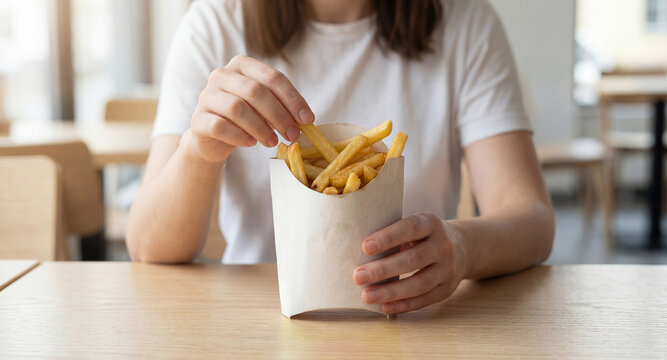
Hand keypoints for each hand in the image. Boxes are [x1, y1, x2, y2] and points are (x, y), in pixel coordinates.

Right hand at [188, 55, 313, 162]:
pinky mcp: (198, 119)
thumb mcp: (265, 108)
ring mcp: (207, 96)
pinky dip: (239, 136)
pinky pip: (220, 126)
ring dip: (261, 128)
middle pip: (255, 91)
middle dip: (279, 115)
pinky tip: (251, 143)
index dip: (292, 99)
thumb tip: (305, 120)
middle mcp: (221, 75)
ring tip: (273, 142)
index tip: (307, 119)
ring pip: (237, 108)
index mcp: (242, 65)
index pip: (272, 77)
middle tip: (293, 134)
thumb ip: (282, 108)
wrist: (213, 138)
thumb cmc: (245, 118)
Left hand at [353, 213, 467, 313]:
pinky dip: (403, 305)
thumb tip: (356, 250)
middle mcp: (444, 245)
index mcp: (431, 223)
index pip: (410, 228)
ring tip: (366, 295)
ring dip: (391, 292)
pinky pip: (425, 299)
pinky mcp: (447, 289)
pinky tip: (384, 307)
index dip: (388, 237)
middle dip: (383, 269)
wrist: (463, 247)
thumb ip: (394, 233)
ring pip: (420, 283)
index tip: (365, 246)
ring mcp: (448, 269)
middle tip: (357, 276)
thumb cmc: (424, 235)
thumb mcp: (416, 225)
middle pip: (413, 259)